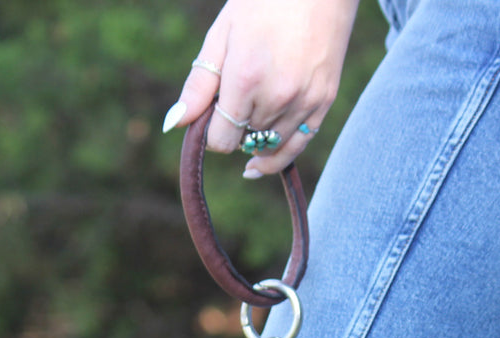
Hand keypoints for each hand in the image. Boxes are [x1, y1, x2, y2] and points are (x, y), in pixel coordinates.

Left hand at [162, 0, 360, 177]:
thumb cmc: (262, 3)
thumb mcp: (221, 36)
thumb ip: (199, 85)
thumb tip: (173, 125)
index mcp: (245, 81)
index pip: (220, 141)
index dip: (210, 132)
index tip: (211, 114)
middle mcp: (277, 98)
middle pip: (244, 142)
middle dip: (234, 127)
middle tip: (236, 97)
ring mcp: (305, 102)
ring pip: (271, 147)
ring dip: (257, 137)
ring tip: (252, 114)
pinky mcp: (325, 101)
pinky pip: (299, 144)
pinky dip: (280, 152)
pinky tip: (263, 160)